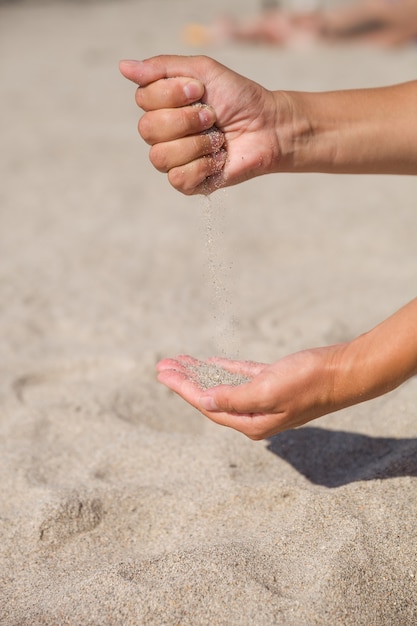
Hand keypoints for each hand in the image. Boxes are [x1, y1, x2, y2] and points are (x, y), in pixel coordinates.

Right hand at [119, 55, 283, 193]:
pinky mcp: (189, 183)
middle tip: (211, 116)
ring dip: (195, 144)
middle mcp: (163, 134)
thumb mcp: (203, 71)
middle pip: (147, 130)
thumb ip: (163, 68)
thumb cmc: (239, 98)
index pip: (143, 100)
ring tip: (217, 139)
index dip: (172, 94)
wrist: (269, 127)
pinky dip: (203, 166)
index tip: (200, 91)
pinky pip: (178, 178)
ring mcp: (174, 160)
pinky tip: (218, 159)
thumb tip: (123, 66)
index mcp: (162, 105)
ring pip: (160, 157)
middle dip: (185, 120)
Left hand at [156, 348, 347, 438]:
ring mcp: (264, 399)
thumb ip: (233, 399)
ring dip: (201, 373)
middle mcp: (254, 414)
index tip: (163, 372)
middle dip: (186, 380)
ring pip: (223, 385)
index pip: (207, 405)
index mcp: (250, 422)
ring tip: (179, 361)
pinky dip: (224, 369)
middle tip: (162, 365)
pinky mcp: (274, 383)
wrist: (343, 372)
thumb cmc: (308, 382)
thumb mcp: (266, 391)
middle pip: (211, 397)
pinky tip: (211, 362)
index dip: (183, 388)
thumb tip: (204, 402)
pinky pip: (241, 376)